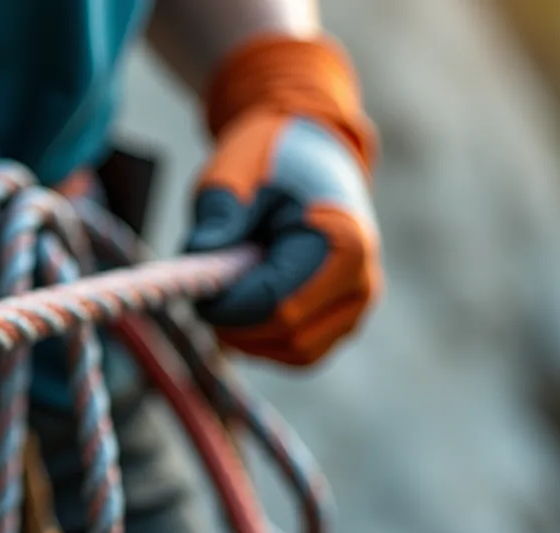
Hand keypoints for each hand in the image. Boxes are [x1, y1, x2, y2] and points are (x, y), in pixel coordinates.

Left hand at [190, 35, 382, 365]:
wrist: (307, 153)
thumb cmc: (271, 161)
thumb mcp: (235, 172)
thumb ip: (220, 214)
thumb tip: (200, 256)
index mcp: (344, 243)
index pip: (278, 304)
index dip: (229, 307)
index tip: (197, 291)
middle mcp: (362, 282)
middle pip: (289, 336)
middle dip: (237, 325)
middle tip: (204, 297)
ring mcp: (356, 305)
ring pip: (297, 353)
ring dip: (250, 338)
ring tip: (224, 298)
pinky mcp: (343, 319)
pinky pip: (302, 352)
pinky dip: (265, 342)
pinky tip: (241, 310)